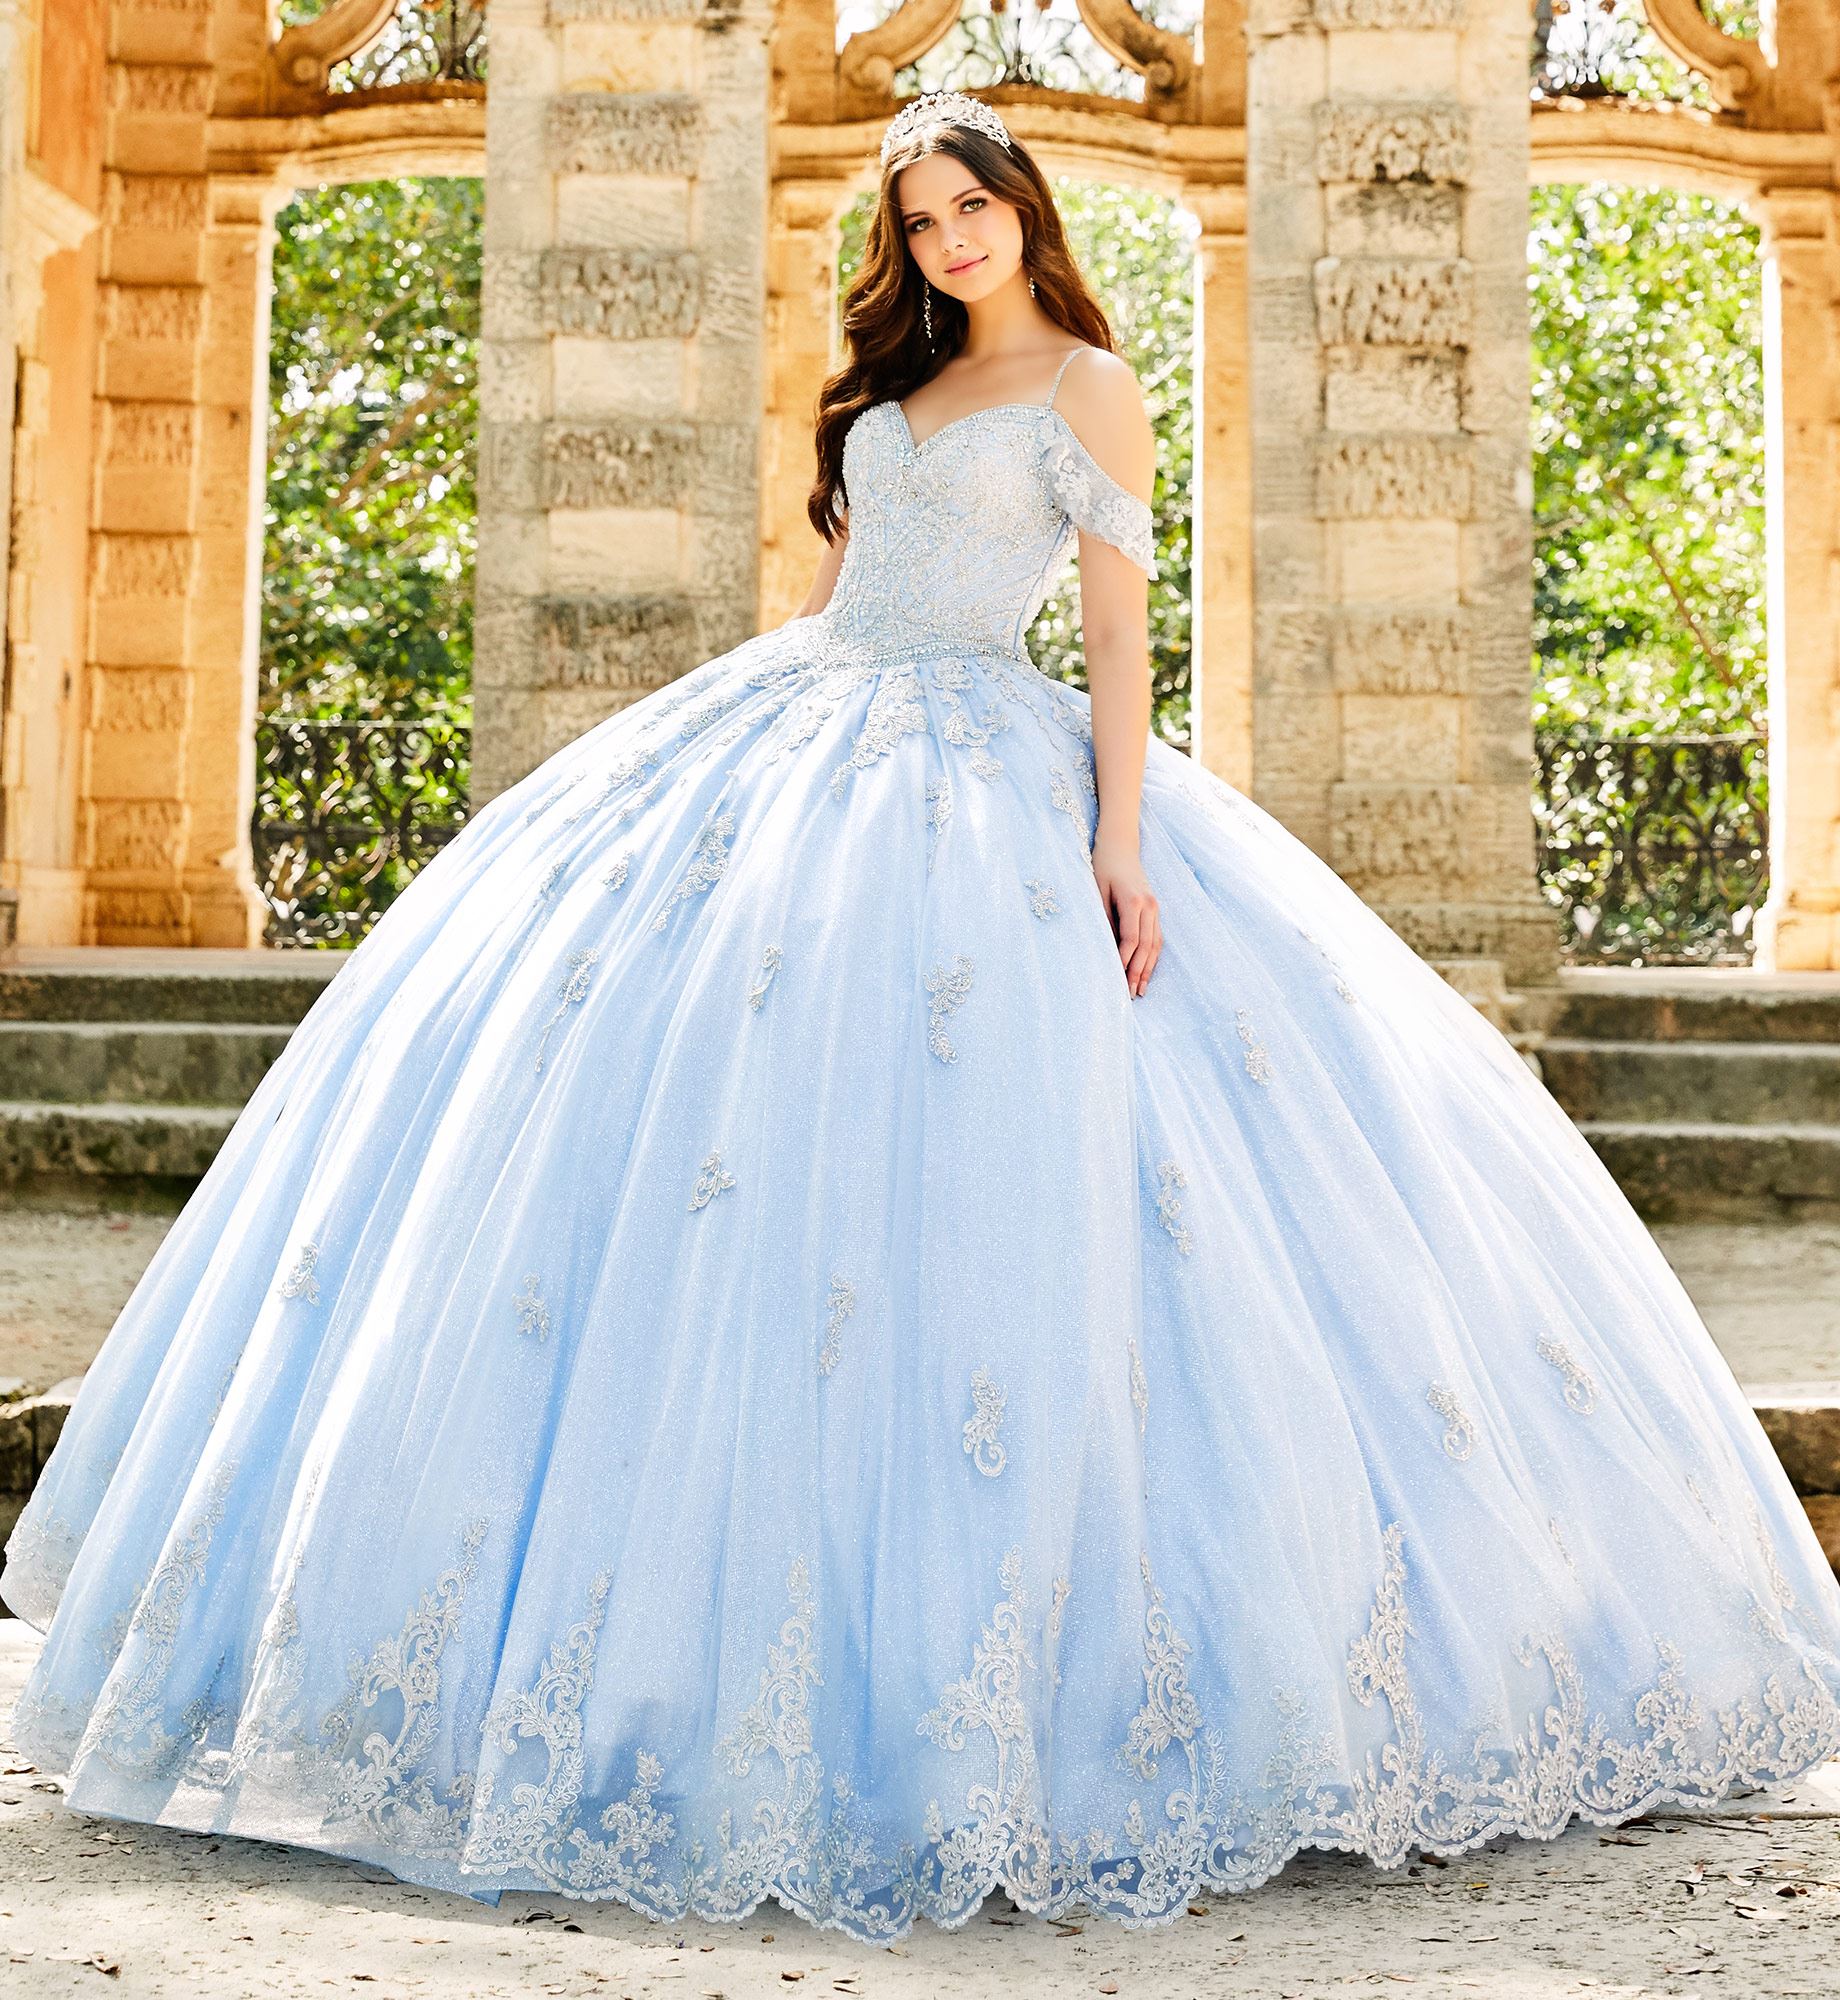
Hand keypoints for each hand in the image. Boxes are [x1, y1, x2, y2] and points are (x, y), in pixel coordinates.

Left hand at [1091, 832, 1161, 996]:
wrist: (1120, 845)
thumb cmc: (1103, 866)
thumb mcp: (1097, 891)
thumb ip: (1104, 919)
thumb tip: (1106, 948)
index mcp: (1133, 901)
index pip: (1130, 939)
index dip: (1124, 961)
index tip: (1117, 979)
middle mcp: (1149, 906)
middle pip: (1145, 946)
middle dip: (1137, 972)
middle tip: (1129, 994)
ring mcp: (1155, 908)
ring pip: (1155, 945)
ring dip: (1148, 969)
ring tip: (1140, 991)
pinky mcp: (1155, 910)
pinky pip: (1157, 938)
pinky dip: (1152, 957)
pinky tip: (1146, 972)